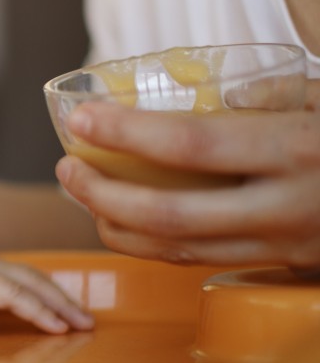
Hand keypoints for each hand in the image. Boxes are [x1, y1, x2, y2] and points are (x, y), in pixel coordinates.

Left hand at [0, 214, 93, 335]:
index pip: (14, 294)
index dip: (39, 313)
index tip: (64, 330)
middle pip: (34, 282)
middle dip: (64, 303)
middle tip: (90, 325)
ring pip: (32, 275)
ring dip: (58, 294)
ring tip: (81, 315)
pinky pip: (22, 274)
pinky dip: (44, 286)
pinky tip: (53, 296)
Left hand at [55, 81, 319, 270]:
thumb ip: (265, 94)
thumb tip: (204, 96)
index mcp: (298, 150)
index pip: (192, 144)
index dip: (127, 133)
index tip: (80, 118)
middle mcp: (290, 207)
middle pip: (171, 215)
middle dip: (104, 194)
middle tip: (66, 166)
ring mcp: (290, 247)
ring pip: (182, 251)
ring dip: (119, 226)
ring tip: (82, 192)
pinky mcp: (290, 268)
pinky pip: (208, 264)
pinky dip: (156, 247)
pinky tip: (127, 223)